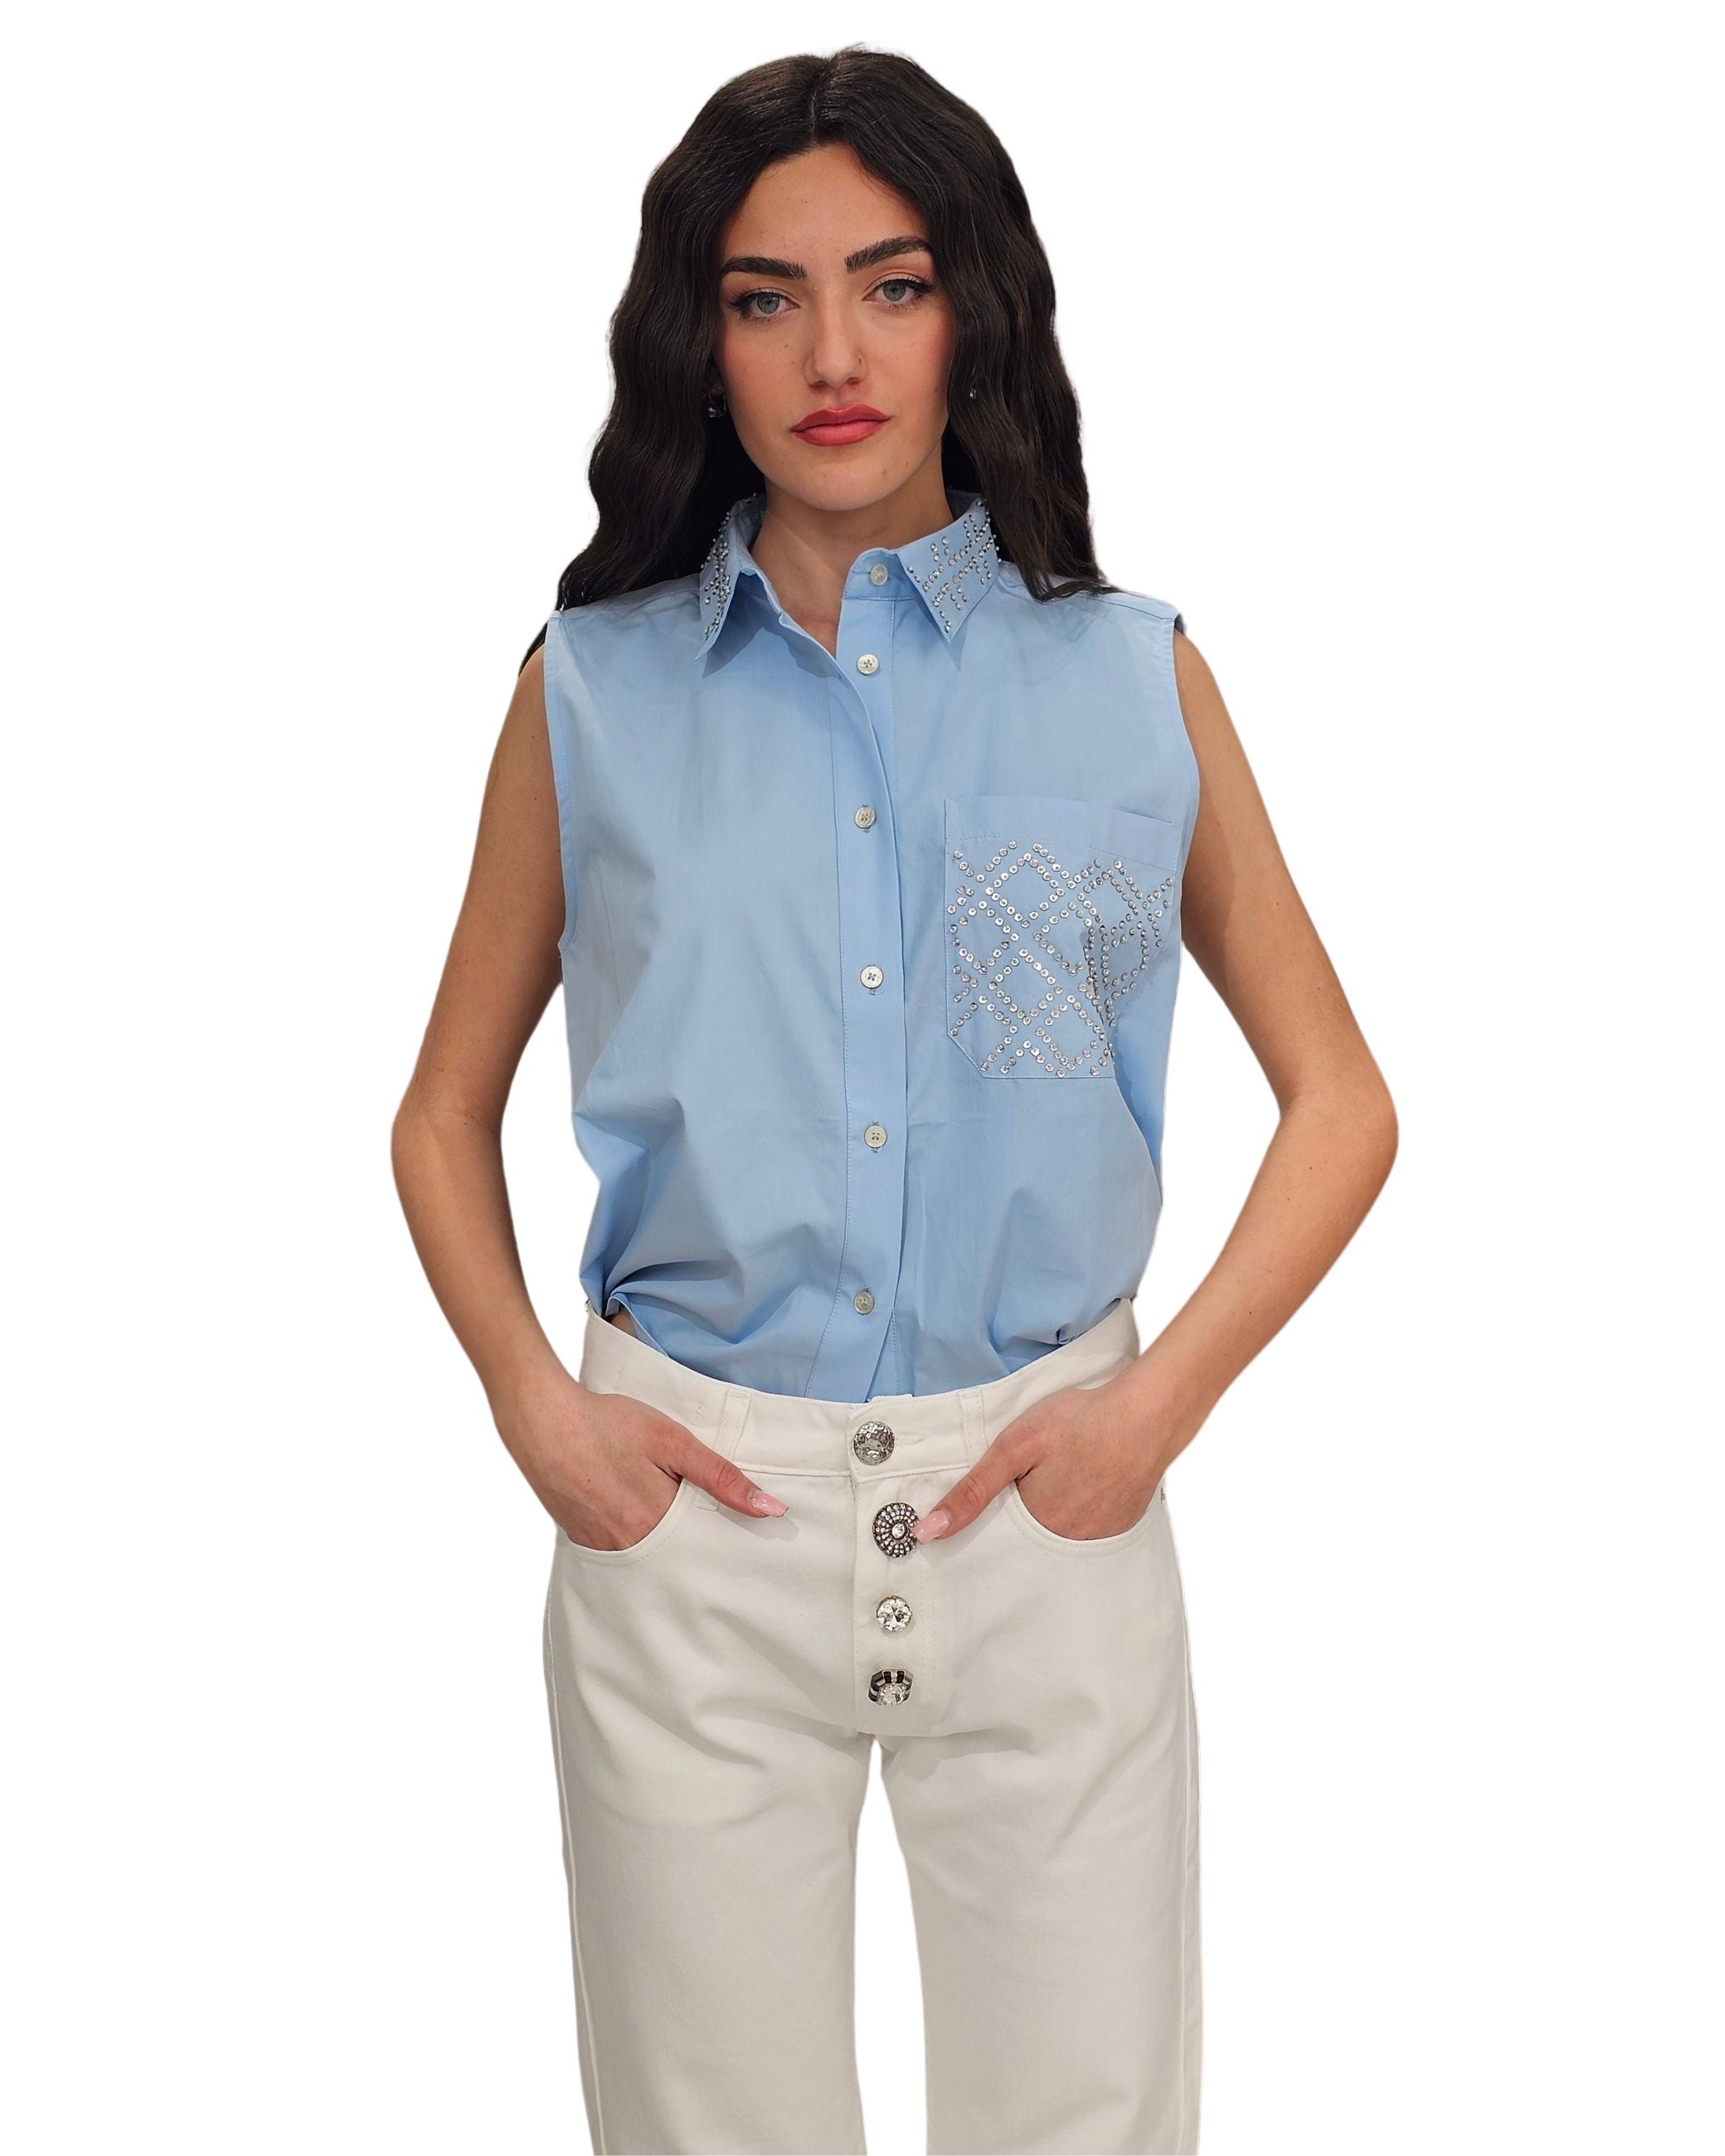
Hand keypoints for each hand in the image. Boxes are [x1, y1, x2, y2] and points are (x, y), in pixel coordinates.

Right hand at [493, 1363, 787, 1549]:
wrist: (542, 1421)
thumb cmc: (608, 1425)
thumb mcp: (673, 1442)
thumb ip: (722, 1477)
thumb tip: (771, 1510)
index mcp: (658, 1525)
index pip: (707, 1549)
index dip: (727, 1541)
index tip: (750, 1541)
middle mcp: (630, 1546)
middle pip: (679, 1558)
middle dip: (698, 1549)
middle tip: (716, 1532)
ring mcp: (602, 1546)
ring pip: (650, 1556)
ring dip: (668, 1545)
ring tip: (678, 1522)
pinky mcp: (582, 1539)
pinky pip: (621, 1550)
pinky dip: (638, 1539)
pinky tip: (641, 1517)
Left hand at [911, 1373, 1173, 1542]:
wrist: (1148, 1413)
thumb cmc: (1080, 1423)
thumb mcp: (1013, 1448)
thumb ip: (971, 1492)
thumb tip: (927, 1531)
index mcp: (1036, 1527)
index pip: (1000, 1539)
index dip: (992, 1519)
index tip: (993, 1502)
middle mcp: (1069, 1541)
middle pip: (1033, 1537)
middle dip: (1026, 1514)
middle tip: (1035, 1478)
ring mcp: (1101, 1534)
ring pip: (1064, 1531)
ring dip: (1056, 1511)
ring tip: (1062, 1475)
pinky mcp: (1124, 1522)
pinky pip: (1093, 1525)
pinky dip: (1085, 1508)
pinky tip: (1087, 1479)